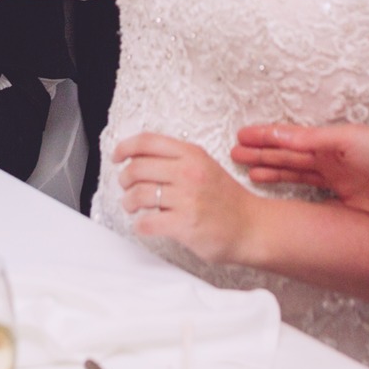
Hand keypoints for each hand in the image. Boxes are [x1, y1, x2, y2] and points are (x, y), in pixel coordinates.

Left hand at [112, 132, 258, 263]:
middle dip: (124, 179)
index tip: (116, 157)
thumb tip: (139, 158)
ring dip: (128, 202)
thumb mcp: (204, 166)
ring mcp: (187, 199)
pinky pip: (147, 223)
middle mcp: (189, 173)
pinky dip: (140, 225)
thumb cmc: (226, 198)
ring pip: (138, 195)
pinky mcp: (185, 225)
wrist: (252, 227)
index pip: (147, 141)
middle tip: (126, 187)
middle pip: (137, 168)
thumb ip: (177, 159)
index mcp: (192, 154)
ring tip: (132, 207)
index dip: (125, 148)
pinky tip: (144, 225)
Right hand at [232, 122, 368, 220]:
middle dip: (262, 152)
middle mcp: (331, 156)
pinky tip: (278, 189)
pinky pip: (309, 190)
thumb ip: (313, 140)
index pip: (290, 137)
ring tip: (247, 169)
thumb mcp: (348, 141)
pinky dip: (290, 187)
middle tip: (235, 153)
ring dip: (271, 169)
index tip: (241, 136)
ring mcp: (337, 177)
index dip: (265, 136)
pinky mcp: (344, 198)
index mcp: (331, 139)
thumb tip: (281, 136)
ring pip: (295, 171)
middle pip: (288, 154)